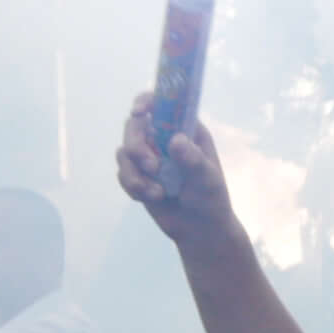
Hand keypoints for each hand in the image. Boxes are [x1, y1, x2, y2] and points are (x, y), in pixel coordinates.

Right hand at [113, 89, 237, 244]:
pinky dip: (133, 186)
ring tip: (157, 193)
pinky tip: (152, 198)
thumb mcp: (207, 180)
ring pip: (124, 151)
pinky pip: (122, 173)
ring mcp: (149, 157)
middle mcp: (164, 138)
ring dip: (135, 173)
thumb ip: (193, 160)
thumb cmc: (211, 200)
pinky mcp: (138, 176)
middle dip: (137, 146)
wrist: (200, 231)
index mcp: (186, 130)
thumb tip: (175, 140)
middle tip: (152, 166)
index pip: (162, 104)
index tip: (139, 112)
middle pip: (134, 126)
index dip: (147, 101)